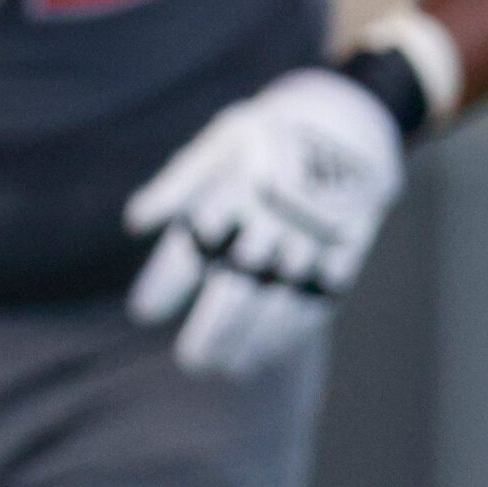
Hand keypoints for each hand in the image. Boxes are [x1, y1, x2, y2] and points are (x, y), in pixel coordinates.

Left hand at [124, 67, 404, 377]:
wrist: (353, 117)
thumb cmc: (271, 131)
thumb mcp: (222, 139)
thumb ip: (178, 183)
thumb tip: (134, 224)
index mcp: (237, 186)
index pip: (193, 243)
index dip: (166, 282)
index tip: (142, 313)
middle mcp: (274, 215)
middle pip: (239, 284)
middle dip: (214, 328)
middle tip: (191, 362)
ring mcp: (314, 236)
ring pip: (280, 300)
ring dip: (253, 340)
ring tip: (226, 369)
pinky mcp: (347, 248)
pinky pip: (321, 297)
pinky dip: (293, 331)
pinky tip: (268, 354)